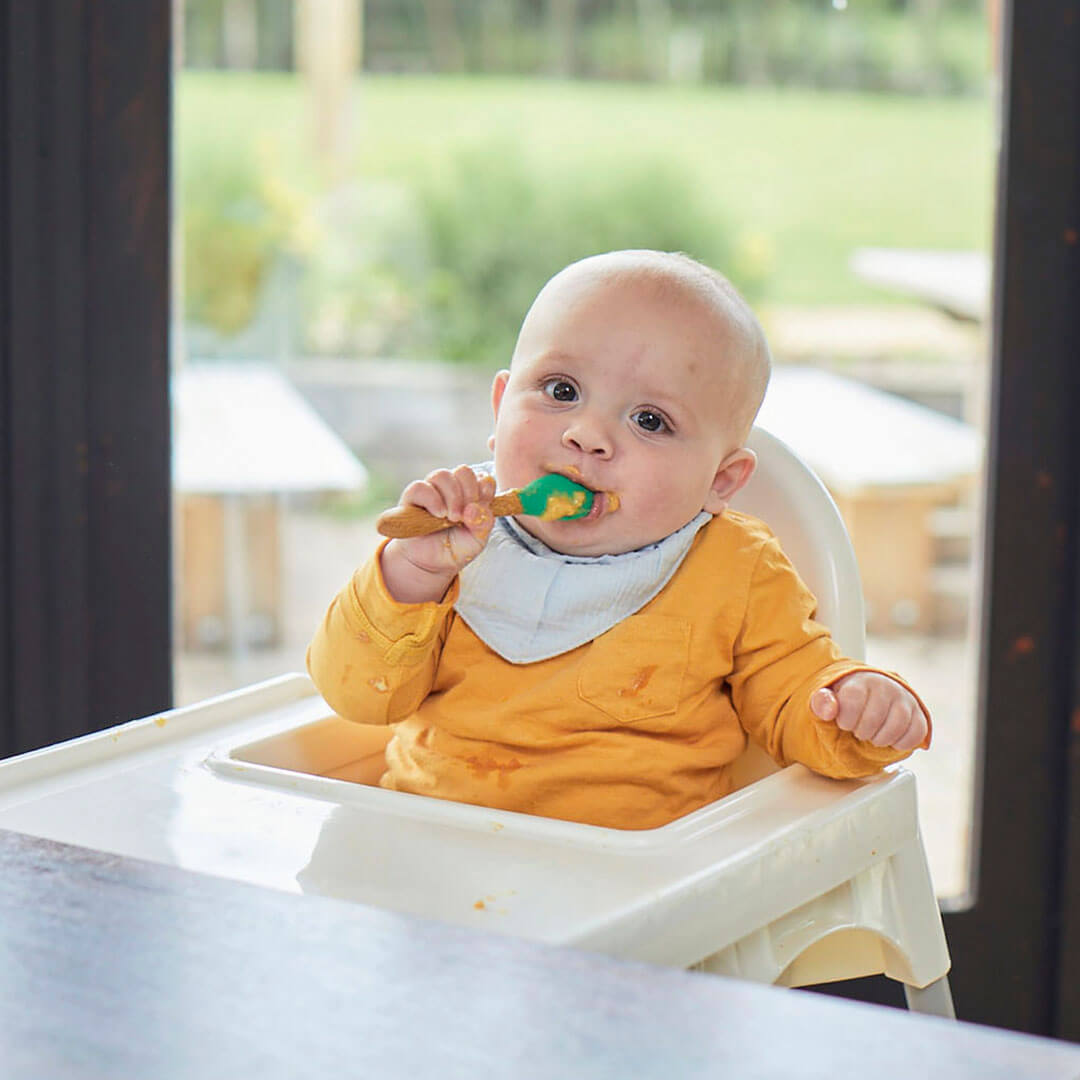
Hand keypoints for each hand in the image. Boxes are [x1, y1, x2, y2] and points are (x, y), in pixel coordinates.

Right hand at [379, 466, 496, 602]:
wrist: (432, 563)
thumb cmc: (456, 547)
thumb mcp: (477, 540)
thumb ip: (482, 523)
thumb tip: (473, 508)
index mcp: (472, 494)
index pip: (483, 478)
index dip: (485, 490)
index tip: (482, 508)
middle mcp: (452, 488)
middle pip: (463, 471)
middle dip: (469, 493)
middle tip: (464, 517)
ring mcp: (432, 490)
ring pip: (442, 475)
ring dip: (452, 496)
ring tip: (452, 518)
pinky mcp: (412, 497)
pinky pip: (420, 487)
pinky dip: (432, 500)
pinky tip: (438, 514)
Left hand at [810, 671, 927, 751]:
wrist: (870, 694)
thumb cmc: (846, 700)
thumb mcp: (827, 699)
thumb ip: (822, 702)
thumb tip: (829, 709)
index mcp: (861, 680)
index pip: (853, 701)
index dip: (846, 720)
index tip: (844, 723)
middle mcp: (886, 685)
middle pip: (874, 717)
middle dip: (862, 731)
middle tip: (858, 730)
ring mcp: (904, 699)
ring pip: (897, 725)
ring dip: (881, 739)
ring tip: (872, 736)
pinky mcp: (919, 713)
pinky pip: (917, 733)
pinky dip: (902, 743)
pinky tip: (889, 740)